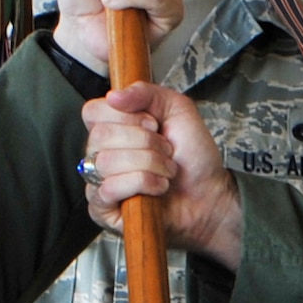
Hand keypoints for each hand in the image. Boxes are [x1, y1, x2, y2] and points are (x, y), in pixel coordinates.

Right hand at [81, 83, 243, 267]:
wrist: (209, 192)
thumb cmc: (193, 156)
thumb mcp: (176, 109)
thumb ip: (146, 93)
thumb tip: (114, 96)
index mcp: (112, 128)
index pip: (92, 112)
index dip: (126, 116)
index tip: (153, 124)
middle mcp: (100, 154)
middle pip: (100, 135)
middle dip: (145, 142)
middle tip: (166, 151)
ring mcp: (98, 183)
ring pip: (107, 162)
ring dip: (149, 164)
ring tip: (166, 170)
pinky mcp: (102, 210)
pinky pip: (108, 189)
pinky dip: (142, 183)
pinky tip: (158, 186)